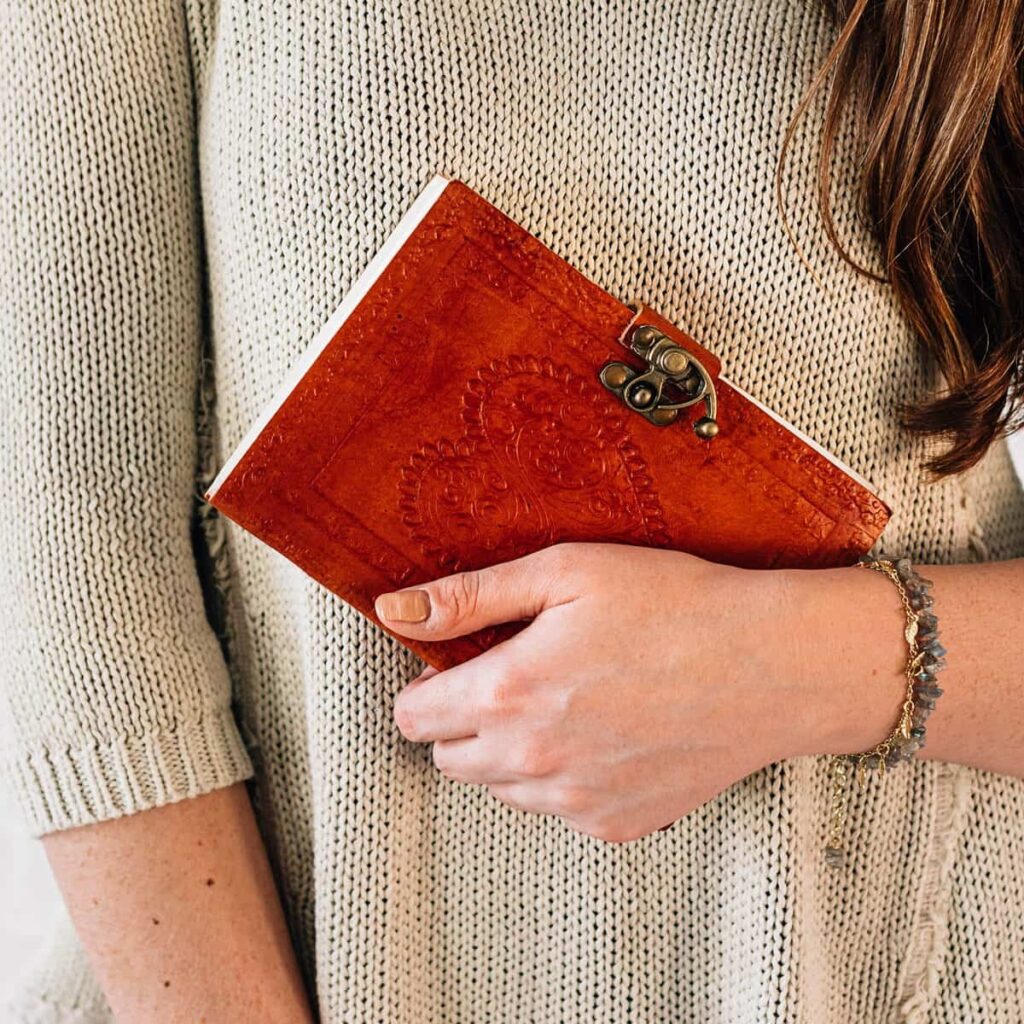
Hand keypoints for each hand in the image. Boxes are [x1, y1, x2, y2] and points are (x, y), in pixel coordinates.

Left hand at [376, 542, 881, 842]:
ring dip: (509, 752)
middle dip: (464, 719)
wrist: (771, 666)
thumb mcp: (565, 572)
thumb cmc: (673, 603)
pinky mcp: (614, 824)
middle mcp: (531, 760)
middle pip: (448, 759)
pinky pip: (555, 809)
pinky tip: (606, 734)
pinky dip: (561, 778)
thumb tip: (394, 611)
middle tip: (519, 676)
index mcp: (507, 692)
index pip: (412, 717)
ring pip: (499, 788)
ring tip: (567, 701)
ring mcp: (573, 801)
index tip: (462, 663)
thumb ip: (469, 596)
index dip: (427, 685)